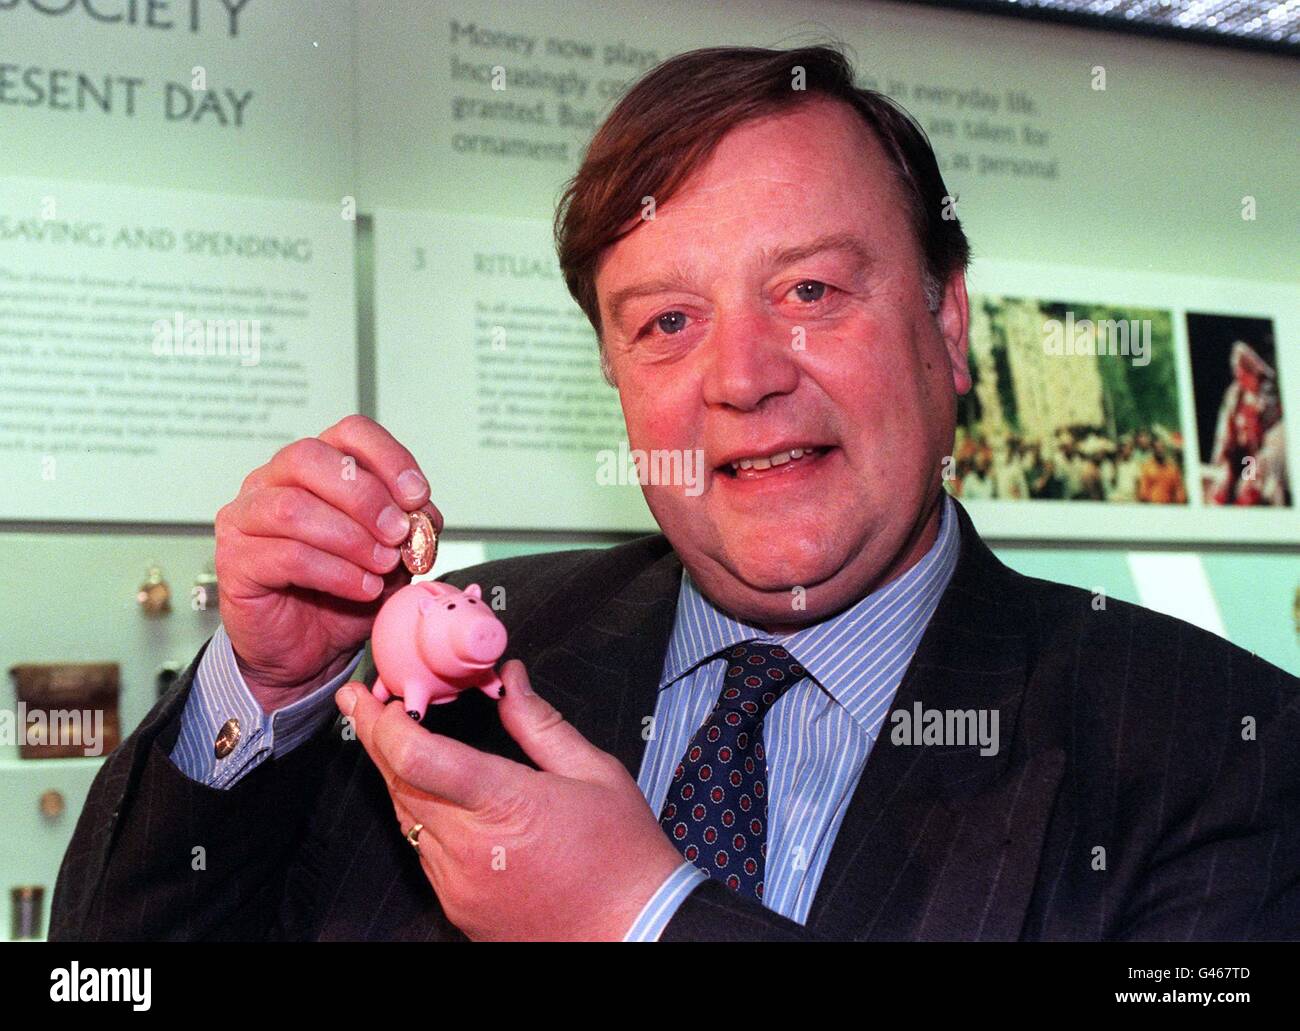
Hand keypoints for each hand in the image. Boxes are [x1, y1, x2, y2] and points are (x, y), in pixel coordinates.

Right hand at [215, 413, 441, 706]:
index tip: (418, 495)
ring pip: (294, 508)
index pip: (348, 433)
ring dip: (352, 538)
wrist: (309, 652)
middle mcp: (272, 482)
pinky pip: (286, 555)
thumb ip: (408, 529)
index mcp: (316, 467)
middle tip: (398, 532)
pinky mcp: (236, 561)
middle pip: (311, 458)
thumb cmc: (345, 593)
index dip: (388, 457)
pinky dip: (337, 573)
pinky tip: (364, 589)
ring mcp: (246, 519)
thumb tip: (424, 515)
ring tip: (384, 566)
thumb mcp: (392, 555)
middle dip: (366, 496)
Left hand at [336, 660, 685, 940]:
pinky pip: (423, 851)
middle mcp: (470, 848)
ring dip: (395, 776)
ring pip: (405, 818)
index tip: (370, 696)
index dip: (385, 723)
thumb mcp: (594, 772)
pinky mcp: (458, 907)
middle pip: (398, 784)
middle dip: (375, 738)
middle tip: (362, 703)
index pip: (420, 758)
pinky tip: (429, 793)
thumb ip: (541, 724)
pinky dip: (420, 815)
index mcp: (506, 805)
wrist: (635, 931)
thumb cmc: (622, 857)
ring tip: (391, 739)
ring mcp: (458, 883)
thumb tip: (512, 681)